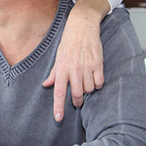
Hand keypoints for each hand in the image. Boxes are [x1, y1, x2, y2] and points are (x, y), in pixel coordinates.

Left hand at [44, 0, 106, 120]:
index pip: (59, 92)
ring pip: (89, 89)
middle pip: (77, 95)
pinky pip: (99, 82)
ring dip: (88, 90)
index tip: (58, 118)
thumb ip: (54, 73)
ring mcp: (86, 67)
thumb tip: (46, 85)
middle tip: (77, 102)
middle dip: (77, 102)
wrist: (82, 26)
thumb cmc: (68, 42)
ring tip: (86, 81)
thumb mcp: (58, 57)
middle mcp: (73, 69)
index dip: (58, 107)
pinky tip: (94, 77)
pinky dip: (97, 83)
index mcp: (62, 69)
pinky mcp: (98, 64)